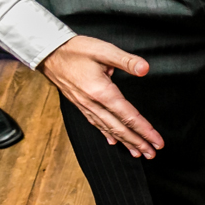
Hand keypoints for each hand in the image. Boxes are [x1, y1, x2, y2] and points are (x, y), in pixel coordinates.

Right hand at [38, 35, 163, 158]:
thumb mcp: (103, 50)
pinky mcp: (80, 104)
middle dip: (138, 142)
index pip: (128, 116)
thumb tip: (145, 69)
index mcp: (101, 92)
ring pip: (108, 128)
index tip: (157, 141)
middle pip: (119, 128)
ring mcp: (85, 105)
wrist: (47, 52)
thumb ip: (126, 60)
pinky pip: (96, 123)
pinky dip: (107, 133)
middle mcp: (93, 103)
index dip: (144, 130)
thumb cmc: (75, 50)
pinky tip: (113, 141)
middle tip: (153, 154)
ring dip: (124, 142)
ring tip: (138, 153)